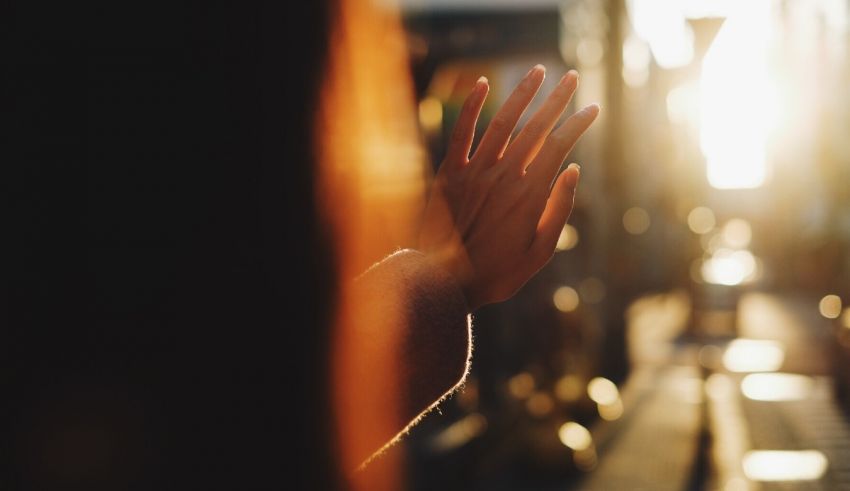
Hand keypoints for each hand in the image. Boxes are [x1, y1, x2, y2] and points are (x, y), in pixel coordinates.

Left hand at [419, 65, 598, 309]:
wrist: (444, 282)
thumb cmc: (497, 274)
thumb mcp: (540, 252)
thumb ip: (558, 209)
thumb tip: (572, 169)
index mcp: (529, 195)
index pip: (560, 146)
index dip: (578, 124)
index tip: (593, 108)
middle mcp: (504, 176)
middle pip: (536, 127)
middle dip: (557, 99)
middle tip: (571, 77)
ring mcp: (475, 172)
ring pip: (503, 122)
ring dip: (522, 94)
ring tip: (538, 72)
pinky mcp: (449, 174)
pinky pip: (461, 132)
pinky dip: (471, 105)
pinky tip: (483, 82)